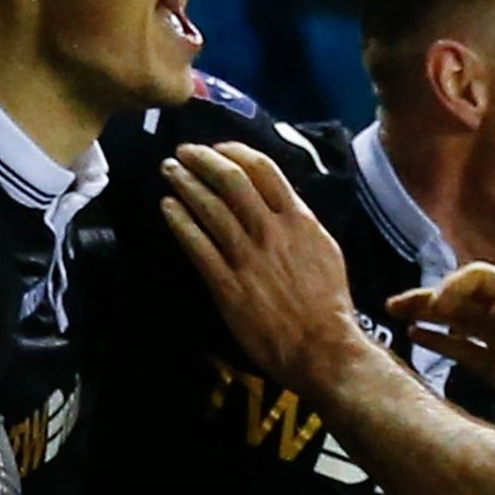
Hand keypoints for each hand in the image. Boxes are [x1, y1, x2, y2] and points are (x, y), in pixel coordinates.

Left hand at [159, 142, 368, 391]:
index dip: (235, 152)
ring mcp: (247, 257)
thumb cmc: (327, 304)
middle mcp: (271, 231)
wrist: (322, 346)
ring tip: (169, 170)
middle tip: (185, 151)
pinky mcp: (228, 285)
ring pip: (210, 207)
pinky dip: (179, 222)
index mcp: (299, 220)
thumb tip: (281, 203)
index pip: (263, 170)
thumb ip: (301, 224)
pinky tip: (167, 208)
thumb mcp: (325, 251)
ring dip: (185, 183)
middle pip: (231, 181)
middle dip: (203, 160)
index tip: (219, 148)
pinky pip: (197, 245)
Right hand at [388, 263, 494, 455]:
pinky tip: (418, 337)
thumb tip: (491, 307)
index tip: (433, 306)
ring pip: (460, 322)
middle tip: (395, 305)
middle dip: (430, 298)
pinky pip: (465, 348)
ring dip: (430, 317)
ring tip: (398, 315)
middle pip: (465, 298)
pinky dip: (441, 341)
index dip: (452, 288)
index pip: (479, 280)